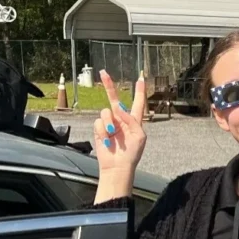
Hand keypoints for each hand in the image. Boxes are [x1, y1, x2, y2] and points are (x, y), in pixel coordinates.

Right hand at [92, 70, 146, 199]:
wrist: (117, 166)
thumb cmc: (132, 153)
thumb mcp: (139, 136)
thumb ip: (131, 120)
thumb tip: (118, 109)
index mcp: (134, 121)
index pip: (137, 103)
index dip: (139, 91)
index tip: (140, 79)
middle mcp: (121, 119)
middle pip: (114, 99)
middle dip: (109, 86)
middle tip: (103, 73)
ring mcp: (109, 124)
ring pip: (105, 112)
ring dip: (109, 123)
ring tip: (112, 134)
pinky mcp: (99, 130)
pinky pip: (98, 122)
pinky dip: (102, 131)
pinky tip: (107, 140)